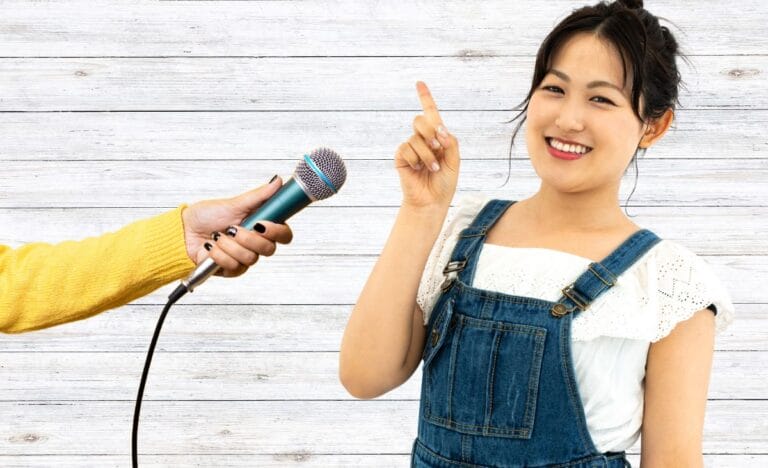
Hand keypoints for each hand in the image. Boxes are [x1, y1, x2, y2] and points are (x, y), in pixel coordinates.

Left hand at [181, 176, 293, 277]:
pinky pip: (233, 266)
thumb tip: (276, 181)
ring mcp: (245, 258)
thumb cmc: (208, 216)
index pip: (284, 235)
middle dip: (248, 238)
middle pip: (269, 249)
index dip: (276, 232)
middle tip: (232, 228)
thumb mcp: (235, 203)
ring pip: (250, 258)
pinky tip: (211, 247)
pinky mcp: (232, 270)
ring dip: (229, 245)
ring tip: (217, 236)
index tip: (261, 223)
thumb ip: (259, 196)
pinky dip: (219, 254)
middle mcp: (256, 244)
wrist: (185, 231)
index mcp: (262, 228)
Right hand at [395, 81, 459, 210]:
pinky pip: (406, 148)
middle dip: (431, 132)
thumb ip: (450, 142)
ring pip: (416, 137)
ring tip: (432, 169)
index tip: (419, 83)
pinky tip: (417, 170)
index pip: (431, 114)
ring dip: (428, 154)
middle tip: (438, 147)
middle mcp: (422, 139)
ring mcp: (411, 148)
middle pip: (421, 120)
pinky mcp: (401, 157)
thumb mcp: (455, 161)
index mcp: (437, 137)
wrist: (432, 201)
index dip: (425, 98)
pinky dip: (416, 160)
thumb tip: (439, 128)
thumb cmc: (444, 183)